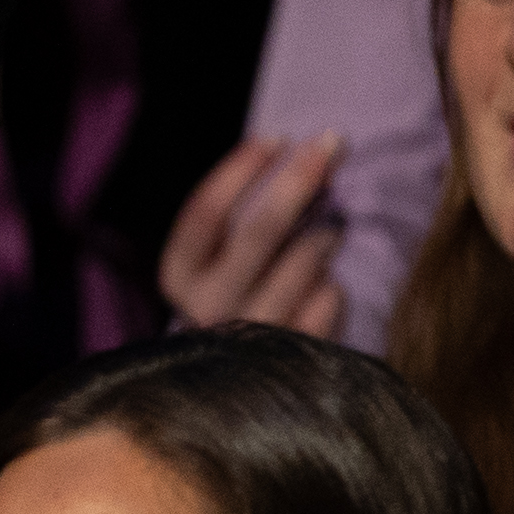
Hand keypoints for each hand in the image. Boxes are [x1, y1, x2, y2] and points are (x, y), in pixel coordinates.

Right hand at [156, 133, 346, 334]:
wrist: (248, 375)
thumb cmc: (244, 290)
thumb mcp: (232, 251)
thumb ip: (261, 206)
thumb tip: (320, 153)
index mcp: (178, 276)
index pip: (204, 215)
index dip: (240, 171)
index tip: (277, 137)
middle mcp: (204, 308)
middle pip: (257, 233)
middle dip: (297, 182)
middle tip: (331, 145)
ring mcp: (248, 334)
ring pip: (301, 265)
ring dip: (325, 235)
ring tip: (334, 226)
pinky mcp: (289, 354)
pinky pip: (328, 300)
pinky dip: (334, 288)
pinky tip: (325, 289)